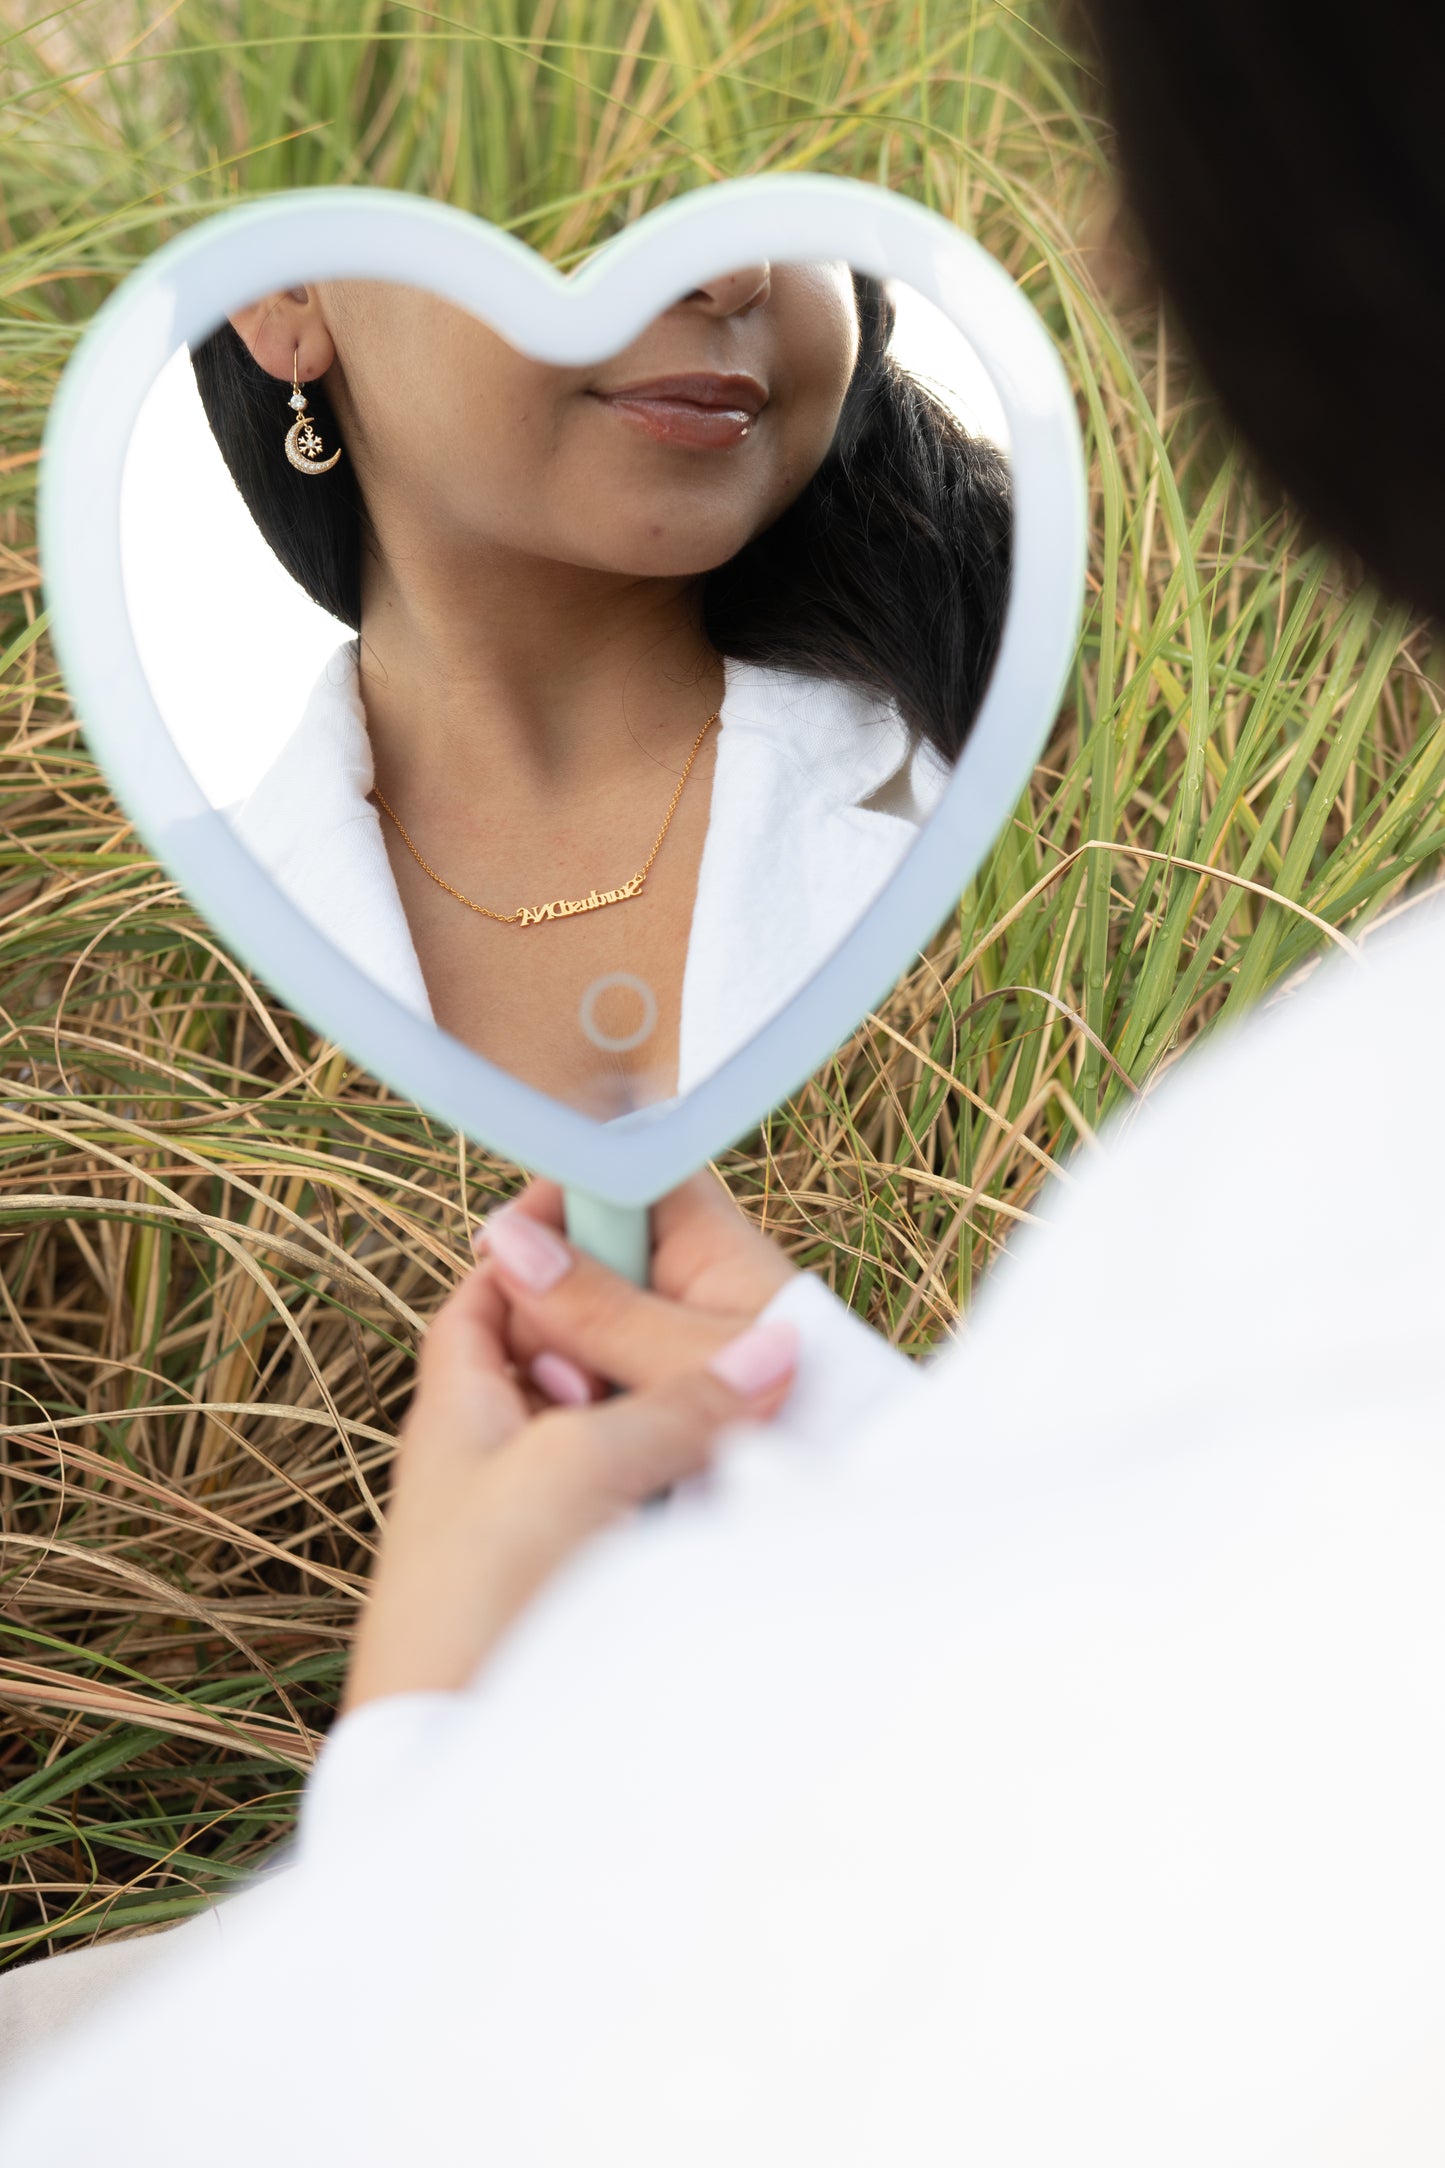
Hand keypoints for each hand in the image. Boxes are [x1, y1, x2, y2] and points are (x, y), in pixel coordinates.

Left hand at [343, 1240, 797, 1713]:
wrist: (454, 1750)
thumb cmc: (483, 1591)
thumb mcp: (584, 1466)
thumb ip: (680, 1402)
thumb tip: (775, 1342)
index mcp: (456, 1409)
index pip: (486, 1296)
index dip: (537, 1244)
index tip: (607, 1202)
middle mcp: (486, 1460)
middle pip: (560, 1362)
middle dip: (627, 1333)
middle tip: (701, 1306)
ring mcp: (528, 1527)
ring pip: (606, 1437)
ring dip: (662, 1415)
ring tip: (734, 1396)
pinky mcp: (571, 1587)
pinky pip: (631, 1508)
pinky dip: (674, 1485)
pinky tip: (722, 1487)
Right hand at [477, 1170, 798, 1404]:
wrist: (852, 1496)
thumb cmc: (800, 1425)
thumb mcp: (688, 1366)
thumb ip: (601, 1309)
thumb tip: (509, 1243)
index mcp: (710, 1246)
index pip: (625, 1170)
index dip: (560, 1196)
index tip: (502, 1250)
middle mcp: (688, 1281)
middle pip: (582, 1251)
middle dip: (546, 1303)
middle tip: (559, 1373)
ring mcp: (671, 1337)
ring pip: (575, 1319)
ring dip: (557, 1359)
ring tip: (578, 1412)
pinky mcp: (658, 1388)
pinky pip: (592, 1371)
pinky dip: (577, 1397)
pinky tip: (583, 1434)